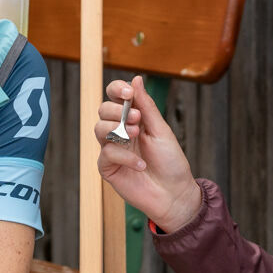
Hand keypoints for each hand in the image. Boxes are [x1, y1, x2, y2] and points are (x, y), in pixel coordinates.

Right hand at [93, 76, 203, 230]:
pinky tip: (141, 164)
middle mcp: (119, 131)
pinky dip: (125, 157)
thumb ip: (147, 106)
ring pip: (98, 129)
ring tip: (136, 135)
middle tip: (137, 118)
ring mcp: (112, 149)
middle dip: (117, 110)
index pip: (115, 96)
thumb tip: (135, 78)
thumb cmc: (170, 162)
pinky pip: (106, 154)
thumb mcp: (161, 130)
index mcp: (133, 118)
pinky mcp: (108, 168)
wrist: (174, 193)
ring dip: (117, 128)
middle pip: (102, 110)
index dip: (116, 89)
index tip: (127, 92)